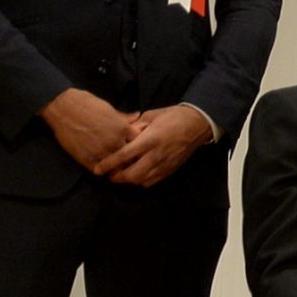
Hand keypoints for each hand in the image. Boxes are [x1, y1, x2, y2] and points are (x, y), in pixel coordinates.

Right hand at [41, 88, 134, 172]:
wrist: (62, 108)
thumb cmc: (87, 104)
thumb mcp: (109, 108)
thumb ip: (124, 117)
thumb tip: (137, 116)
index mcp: (123, 128)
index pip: (140, 143)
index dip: (140, 145)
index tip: (138, 147)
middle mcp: (114, 142)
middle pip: (131, 157)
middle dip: (131, 159)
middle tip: (129, 160)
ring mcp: (100, 152)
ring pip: (116, 167)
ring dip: (117, 167)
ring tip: (117, 167)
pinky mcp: (86, 159)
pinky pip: (99, 170)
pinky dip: (102, 170)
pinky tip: (103, 167)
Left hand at [95, 103, 212, 185]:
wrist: (198, 124)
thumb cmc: (173, 116)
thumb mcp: (151, 115)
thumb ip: (135, 126)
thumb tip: (120, 132)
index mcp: (150, 139)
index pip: (125, 155)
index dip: (109, 164)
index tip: (97, 169)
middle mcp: (157, 155)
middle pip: (132, 175)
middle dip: (117, 177)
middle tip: (108, 174)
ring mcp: (165, 164)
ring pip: (141, 181)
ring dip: (128, 180)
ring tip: (121, 175)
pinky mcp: (171, 169)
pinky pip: (152, 182)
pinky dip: (141, 181)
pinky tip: (137, 175)